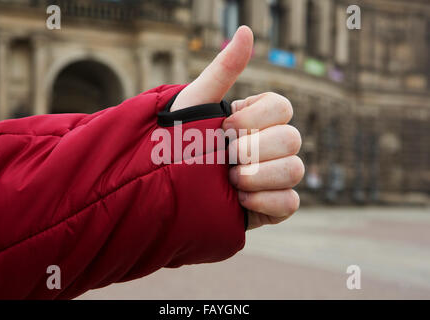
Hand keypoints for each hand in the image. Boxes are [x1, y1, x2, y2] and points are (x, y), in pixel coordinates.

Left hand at [171, 26, 303, 229]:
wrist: (160, 186)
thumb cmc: (175, 140)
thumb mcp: (195, 103)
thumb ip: (223, 70)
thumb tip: (246, 30)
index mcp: (256, 117)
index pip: (282, 107)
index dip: (254, 119)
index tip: (224, 127)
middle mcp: (269, 144)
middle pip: (292, 139)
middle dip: (252, 150)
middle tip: (223, 156)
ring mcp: (273, 175)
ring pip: (295, 170)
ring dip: (257, 176)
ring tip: (228, 180)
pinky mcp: (272, 205)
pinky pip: (290, 202)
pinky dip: (265, 202)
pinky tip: (239, 200)